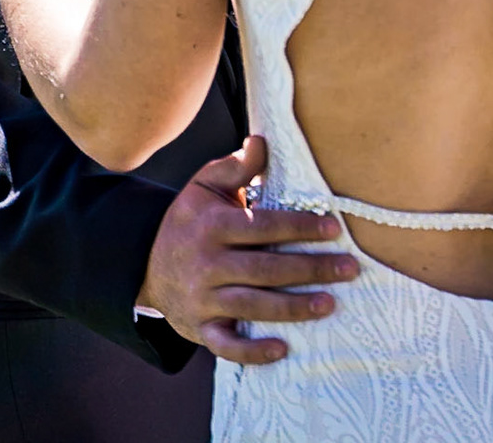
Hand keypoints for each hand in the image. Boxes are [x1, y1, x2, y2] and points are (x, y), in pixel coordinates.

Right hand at [137, 136, 358, 364]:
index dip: (299, 227)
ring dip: (293, 308)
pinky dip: (252, 351)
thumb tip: (262, 141)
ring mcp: (202, 299)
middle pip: (265, 269)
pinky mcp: (199, 328)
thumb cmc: (188, 221)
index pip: (262, 226)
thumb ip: (234, 167)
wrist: (143, 263)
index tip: (334, 229)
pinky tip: (282, 349)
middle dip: (310, 269)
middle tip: (349, 269)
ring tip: (329, 304)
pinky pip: (226, 346)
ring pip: (252, 305)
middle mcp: (206, 263)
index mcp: (212, 225)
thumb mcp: (203, 187)